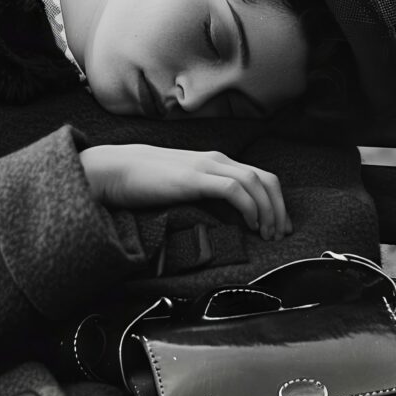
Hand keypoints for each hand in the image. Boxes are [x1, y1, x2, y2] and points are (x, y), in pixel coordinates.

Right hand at [79, 144, 292, 239]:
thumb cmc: (146, 181)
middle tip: (279, 234)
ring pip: (255, 182)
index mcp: (216, 162)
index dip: (276, 202)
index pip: (260, 176)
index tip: (278, 226)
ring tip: (266, 234)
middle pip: (265, 179)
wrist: (117, 169)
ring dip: (268, 210)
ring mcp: (206, 166)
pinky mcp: (194, 178)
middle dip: (278, 208)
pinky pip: (233, 189)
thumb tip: (222, 217)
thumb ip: (203, 193)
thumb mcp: (183, 185)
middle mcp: (216, 160)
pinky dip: (248, 207)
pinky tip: (249, 224)